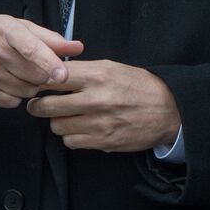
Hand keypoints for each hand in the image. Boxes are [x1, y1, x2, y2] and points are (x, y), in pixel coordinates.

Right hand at [0, 14, 82, 107]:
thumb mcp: (17, 26)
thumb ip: (49, 38)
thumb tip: (77, 47)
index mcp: (6, 30)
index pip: (31, 48)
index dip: (49, 62)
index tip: (63, 74)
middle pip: (34, 75)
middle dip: (45, 75)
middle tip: (40, 68)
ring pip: (26, 91)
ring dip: (31, 86)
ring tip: (20, 73)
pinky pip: (11, 102)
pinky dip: (16, 96)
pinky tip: (7, 82)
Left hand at [25, 60, 180, 152]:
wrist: (170, 110)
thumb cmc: (142, 86)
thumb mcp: (115, 68)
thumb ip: (85, 71)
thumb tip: (56, 73)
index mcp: (98, 76)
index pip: (53, 78)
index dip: (41, 81)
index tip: (39, 84)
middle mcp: (94, 99)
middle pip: (46, 106)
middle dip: (40, 105)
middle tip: (41, 104)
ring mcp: (97, 123)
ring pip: (55, 126)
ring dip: (59, 121)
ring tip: (69, 116)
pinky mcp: (101, 141)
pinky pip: (70, 141)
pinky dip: (72, 136)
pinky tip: (82, 128)